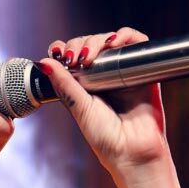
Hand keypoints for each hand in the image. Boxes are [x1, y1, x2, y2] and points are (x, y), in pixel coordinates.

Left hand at [38, 27, 170, 179]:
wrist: (133, 152)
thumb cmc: (105, 137)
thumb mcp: (79, 108)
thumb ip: (64, 84)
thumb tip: (44, 62)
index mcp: (85, 85)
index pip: (72, 55)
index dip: (64, 48)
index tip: (57, 53)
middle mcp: (104, 76)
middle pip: (90, 44)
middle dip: (79, 45)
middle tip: (74, 59)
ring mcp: (123, 71)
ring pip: (110, 40)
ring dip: (98, 40)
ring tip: (90, 55)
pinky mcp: (143, 70)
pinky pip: (137, 42)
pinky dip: (126, 35)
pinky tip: (115, 42)